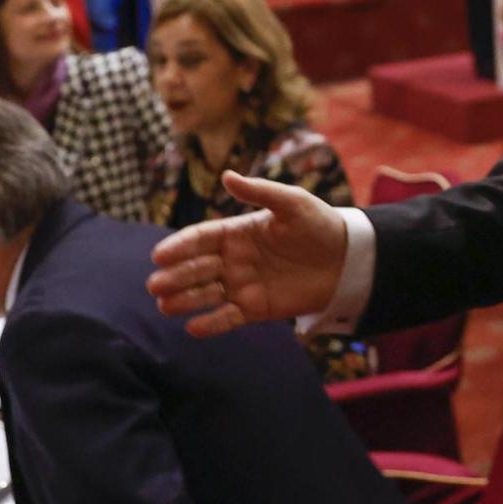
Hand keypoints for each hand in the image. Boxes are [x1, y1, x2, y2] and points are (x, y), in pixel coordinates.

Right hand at [146, 171, 347, 337]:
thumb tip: (226, 176)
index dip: (179, 246)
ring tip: (164, 306)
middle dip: (175, 276)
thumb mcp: (292, 203)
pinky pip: (228, 317)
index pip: (200, 239)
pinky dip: (212, 324)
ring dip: (185, 300)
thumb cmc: (319, 225)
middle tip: (155, 285)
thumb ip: (259, 192)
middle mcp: (232, 260)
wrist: (347, 259)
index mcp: (235, 233)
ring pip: (206, 294)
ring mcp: (242, 285)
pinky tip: (193, 328)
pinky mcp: (255, 309)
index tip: (159, 255)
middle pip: (196, 268)